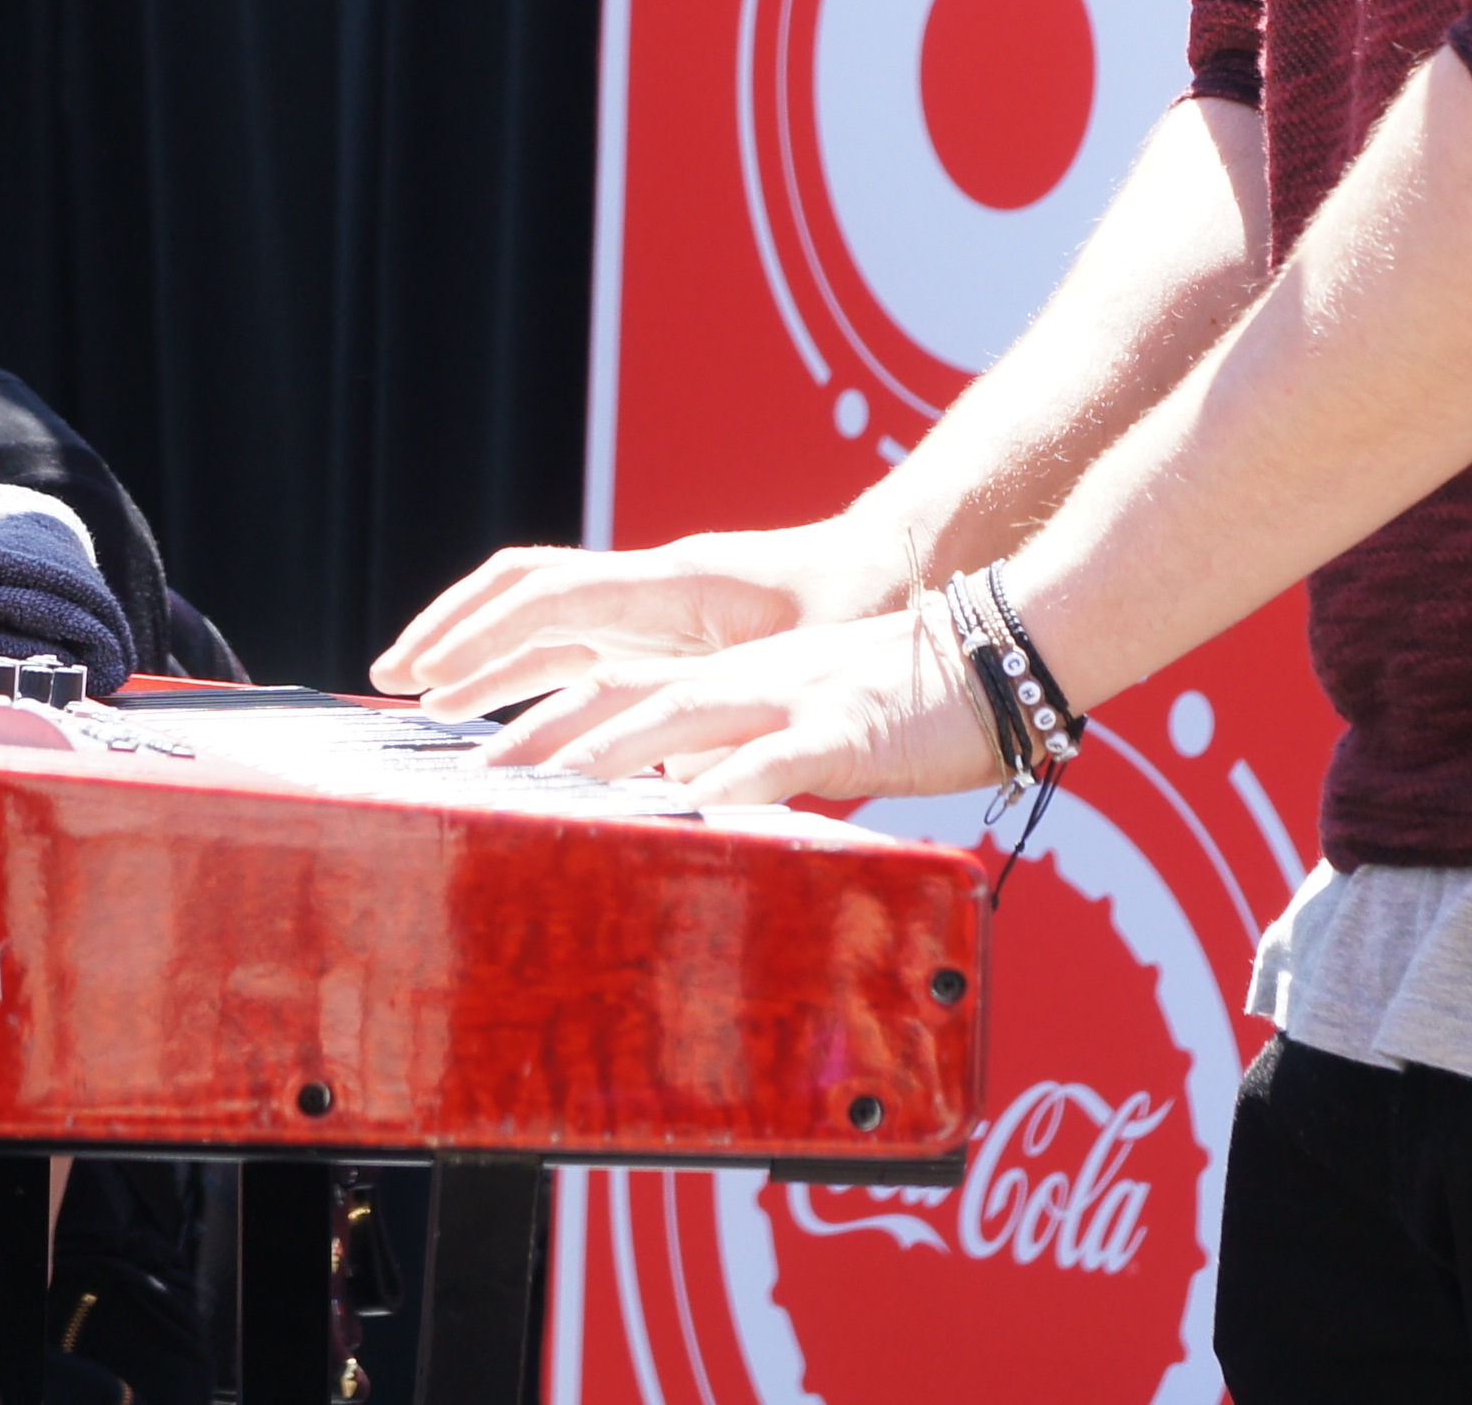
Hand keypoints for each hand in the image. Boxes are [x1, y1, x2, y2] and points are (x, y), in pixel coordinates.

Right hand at [372, 515, 918, 715]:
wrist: (894, 570)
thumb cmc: (857, 616)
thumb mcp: (808, 670)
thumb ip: (745, 729)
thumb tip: (678, 787)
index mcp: (671, 588)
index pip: (549, 603)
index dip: (481, 639)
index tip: (425, 678)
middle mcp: (647, 587)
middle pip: (524, 594)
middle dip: (453, 631)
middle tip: (391, 679)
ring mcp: (649, 603)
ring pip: (540, 612)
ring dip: (479, 645)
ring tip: (423, 691)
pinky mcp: (661, 623)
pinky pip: (573, 631)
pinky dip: (522, 656)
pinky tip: (501, 699)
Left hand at [480, 597, 1003, 807]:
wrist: (1003, 654)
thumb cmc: (911, 705)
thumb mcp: (812, 727)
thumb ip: (748, 757)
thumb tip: (688, 806)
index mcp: (733, 676)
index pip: (614, 689)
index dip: (541, 719)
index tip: (474, 760)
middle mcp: (746, 677)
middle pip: (620, 696)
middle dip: (540, 737)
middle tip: (468, 781)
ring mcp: (791, 697)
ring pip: (677, 717)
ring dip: (603, 755)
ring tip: (541, 794)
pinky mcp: (843, 729)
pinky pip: (774, 763)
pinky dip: (726, 787)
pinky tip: (685, 817)